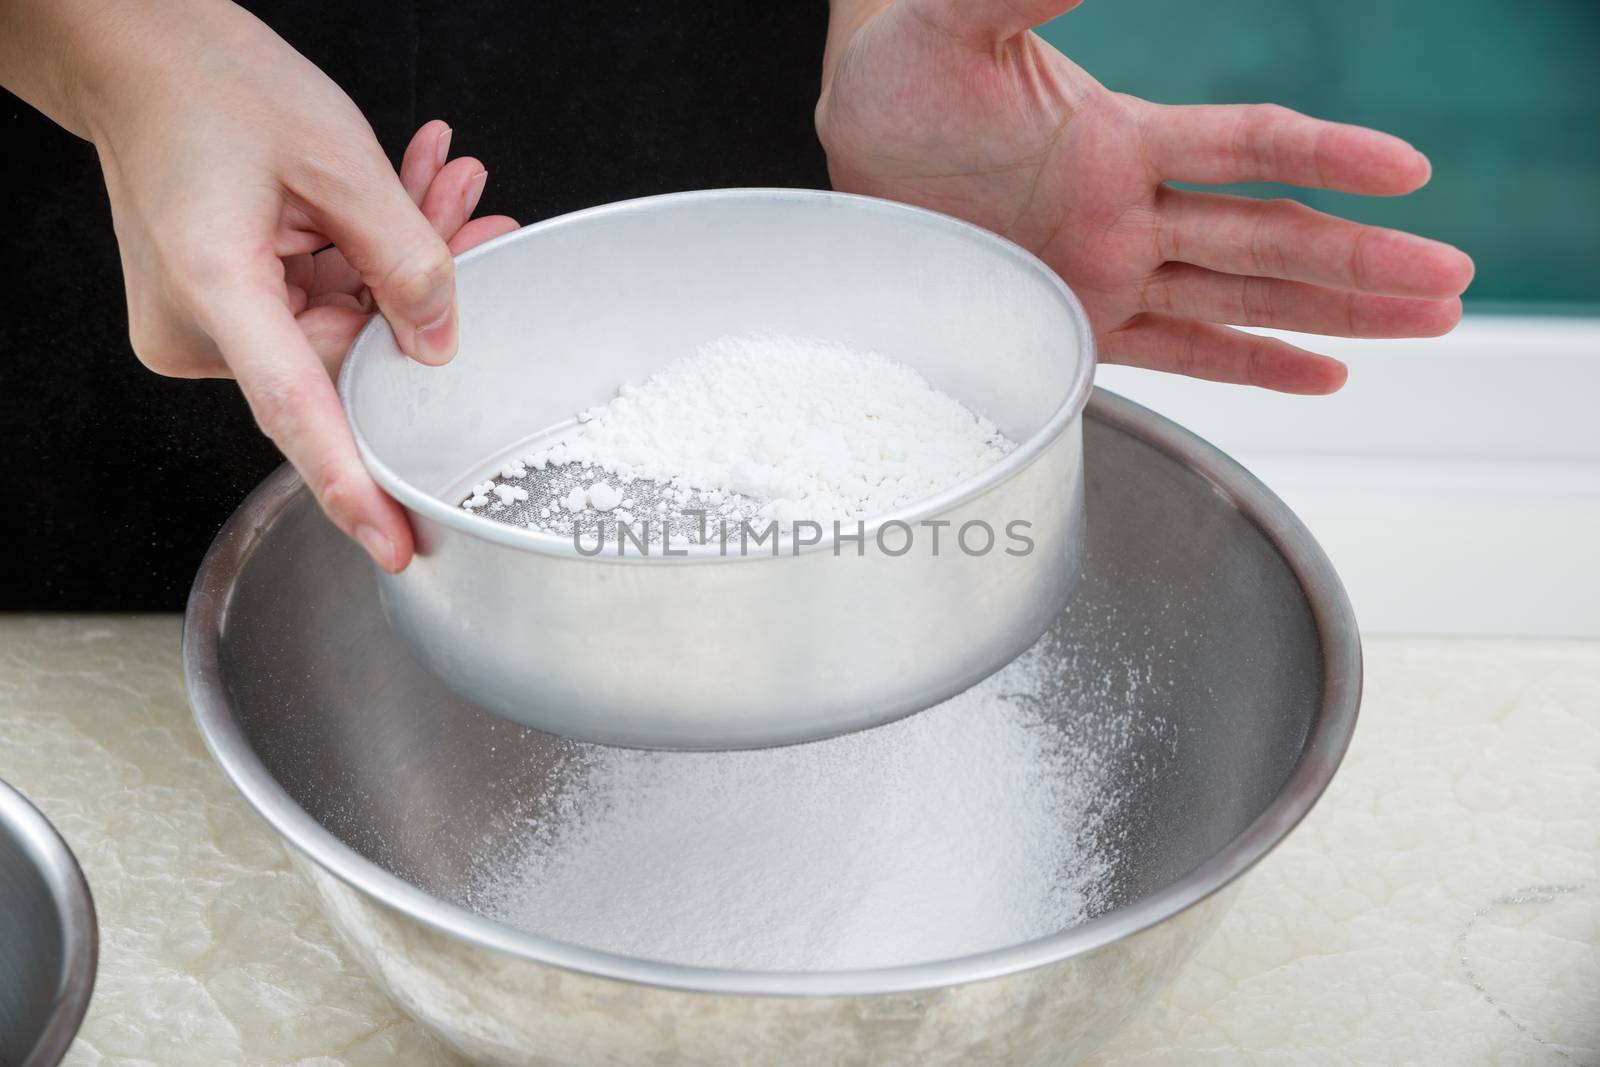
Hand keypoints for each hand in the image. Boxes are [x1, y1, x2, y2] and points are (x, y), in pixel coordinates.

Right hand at [76, 4, 514, 570]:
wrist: (134, 51)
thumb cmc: (212, 81)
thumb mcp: (337, 157)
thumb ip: (406, 256)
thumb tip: (441, 349)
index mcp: (215, 289)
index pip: (299, 415)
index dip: (353, 487)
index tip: (397, 546)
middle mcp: (197, 327)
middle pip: (343, 356)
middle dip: (419, 297)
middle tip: (482, 219)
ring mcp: (205, 324)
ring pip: (339, 326)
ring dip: (398, 264)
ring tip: (449, 187)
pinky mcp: (223, 308)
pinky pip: (315, 303)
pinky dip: (362, 259)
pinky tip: (410, 200)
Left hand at [817, 0, 1474, 392]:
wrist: (855, 141)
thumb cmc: (906, 72)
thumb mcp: (959, 21)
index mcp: (1119, 140)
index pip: (1248, 146)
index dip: (1325, 156)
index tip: (1405, 170)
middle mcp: (1131, 211)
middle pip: (1270, 236)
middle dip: (1361, 259)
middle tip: (1453, 278)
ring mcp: (1109, 271)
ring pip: (1244, 298)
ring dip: (1335, 315)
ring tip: (1430, 322)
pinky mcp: (1072, 324)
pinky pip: (1175, 353)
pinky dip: (1249, 368)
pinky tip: (1325, 377)